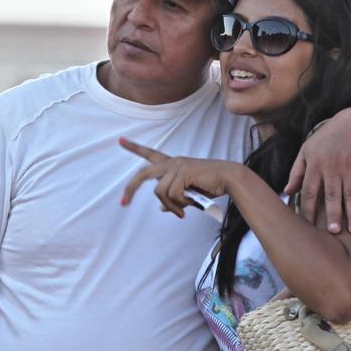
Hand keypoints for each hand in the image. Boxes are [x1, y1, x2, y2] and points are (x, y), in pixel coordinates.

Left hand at [119, 138, 236, 217]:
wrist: (229, 179)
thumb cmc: (211, 185)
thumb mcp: (188, 194)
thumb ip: (174, 198)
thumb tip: (161, 208)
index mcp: (173, 164)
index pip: (150, 154)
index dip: (134, 147)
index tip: (120, 140)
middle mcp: (172, 162)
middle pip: (143, 174)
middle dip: (131, 188)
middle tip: (123, 203)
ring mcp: (177, 166)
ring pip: (160, 192)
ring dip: (171, 206)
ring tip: (183, 211)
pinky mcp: (183, 172)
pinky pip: (172, 195)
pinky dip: (180, 204)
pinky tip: (191, 204)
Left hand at [284, 107, 350, 234]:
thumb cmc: (328, 138)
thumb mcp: (308, 149)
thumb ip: (297, 171)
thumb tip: (287, 192)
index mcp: (315, 163)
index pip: (309, 190)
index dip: (308, 209)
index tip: (307, 227)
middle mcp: (332, 166)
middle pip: (332, 194)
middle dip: (332, 214)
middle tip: (332, 232)